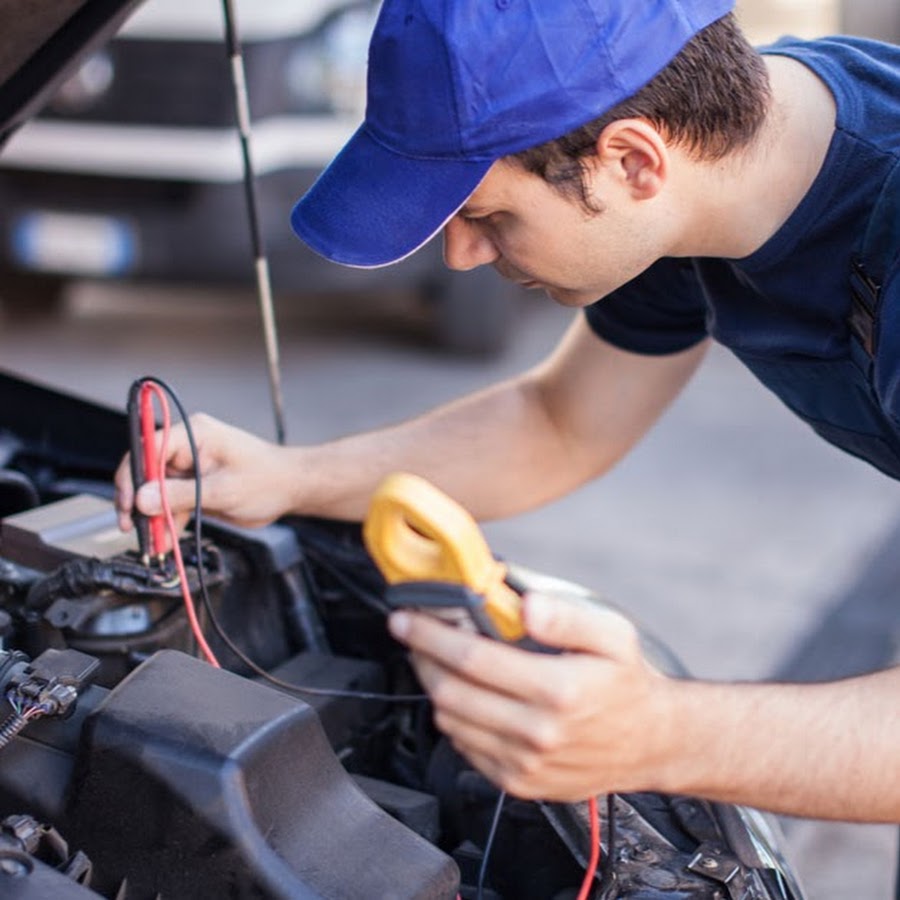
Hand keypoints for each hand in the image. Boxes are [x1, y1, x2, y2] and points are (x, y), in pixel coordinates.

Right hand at [114, 413, 295, 544]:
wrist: (291, 488)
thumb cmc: (268, 478)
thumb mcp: (223, 490)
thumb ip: (181, 495)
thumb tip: (142, 499)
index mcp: (194, 433)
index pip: (148, 447)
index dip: (133, 475)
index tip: (128, 502)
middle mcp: (188, 446)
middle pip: (147, 470)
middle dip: (138, 500)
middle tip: (132, 526)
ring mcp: (190, 466)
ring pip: (156, 490)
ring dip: (152, 516)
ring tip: (153, 541)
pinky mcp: (195, 485)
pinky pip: (171, 502)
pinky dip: (167, 520)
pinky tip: (165, 539)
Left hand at [388, 591, 674, 801]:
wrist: (651, 743)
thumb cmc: (626, 681)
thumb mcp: (612, 634)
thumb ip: (566, 615)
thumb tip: (524, 604)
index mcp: (558, 690)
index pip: (473, 658)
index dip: (431, 635)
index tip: (406, 617)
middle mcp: (538, 732)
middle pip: (451, 691)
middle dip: (421, 657)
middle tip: (412, 633)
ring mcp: (525, 764)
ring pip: (451, 721)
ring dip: (434, 686)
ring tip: (437, 659)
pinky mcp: (519, 783)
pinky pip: (465, 747)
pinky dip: (454, 717)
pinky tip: (466, 694)